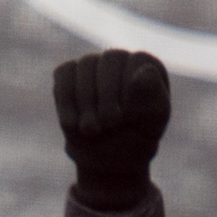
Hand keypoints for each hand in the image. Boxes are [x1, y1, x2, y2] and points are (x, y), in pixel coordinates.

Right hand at [52, 49, 172, 209]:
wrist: (108, 157)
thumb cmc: (136, 138)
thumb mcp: (150, 124)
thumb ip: (152, 97)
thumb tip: (146, 71)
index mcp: (147, 66)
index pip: (138, 61)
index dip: (132, 88)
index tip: (130, 116)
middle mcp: (119, 59)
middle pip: (110, 59)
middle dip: (108, 95)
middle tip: (109, 124)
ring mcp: (92, 63)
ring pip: (86, 65)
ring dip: (87, 101)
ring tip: (91, 130)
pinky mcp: (68, 73)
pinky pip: (64, 75)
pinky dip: (67, 102)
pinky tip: (73, 125)